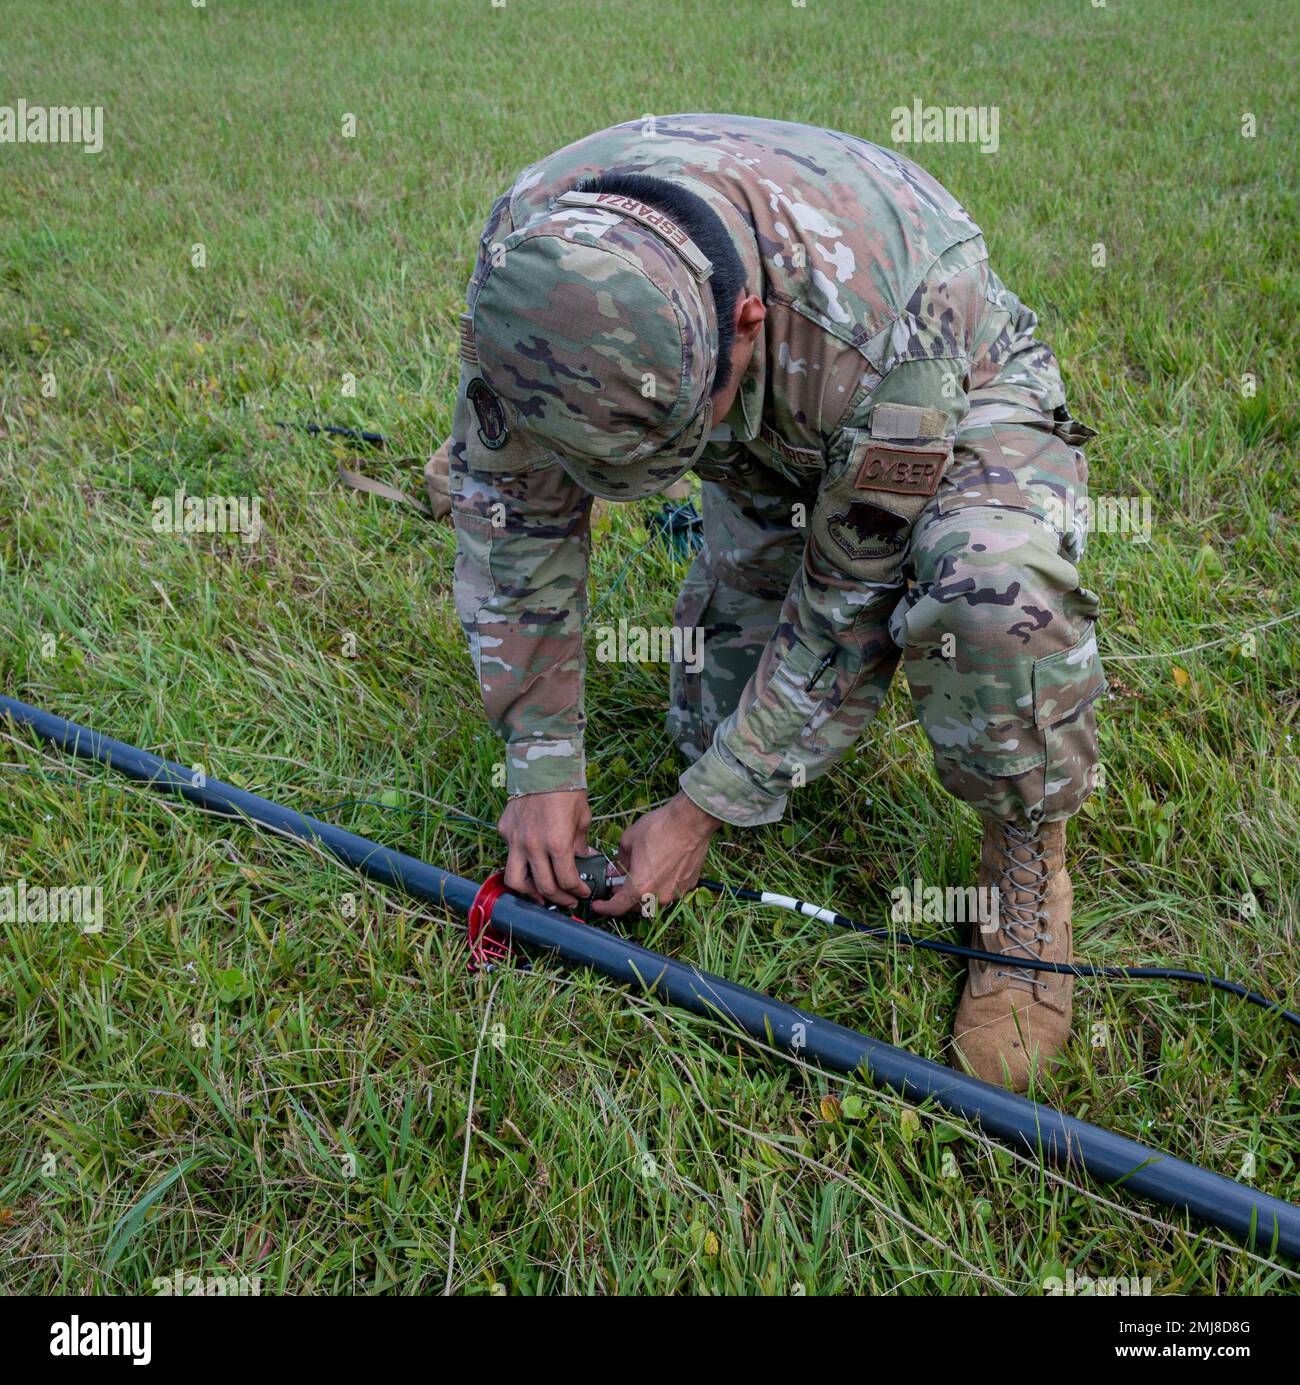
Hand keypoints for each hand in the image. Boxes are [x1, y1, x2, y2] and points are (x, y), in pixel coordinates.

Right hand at [498, 789, 591, 908]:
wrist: (541, 763)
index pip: (566, 881)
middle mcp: (533, 845)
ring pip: (515, 880)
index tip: (582, 892)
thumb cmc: (566, 788)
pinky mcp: (504, 831)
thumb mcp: (582, 818)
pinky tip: (531, 861)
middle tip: (566, 900)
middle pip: (543, 887)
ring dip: (530, 892)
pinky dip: (520, 863)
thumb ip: (580, 844)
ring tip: (541, 895)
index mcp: (557, 843)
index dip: (577, 891)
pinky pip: (510, 855)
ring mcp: (515, 839)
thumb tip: (584, 859)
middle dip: (558, 899)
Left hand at [592, 792, 720, 919]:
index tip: (598, 905)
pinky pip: (668, 891)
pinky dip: (660, 885)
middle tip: (619, 880)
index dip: (604, 908)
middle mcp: (658, 896)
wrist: (691, 822)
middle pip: (634, 905)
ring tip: (641, 872)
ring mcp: (675, 893)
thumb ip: (619, 860)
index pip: (617, 907)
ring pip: (652, 899)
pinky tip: (659, 869)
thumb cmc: (660, 828)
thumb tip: (617, 868)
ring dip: (643, 891)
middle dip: (624, 895)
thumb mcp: (628, 840)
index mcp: (639, 887)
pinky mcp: (688, 886)